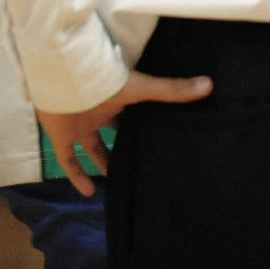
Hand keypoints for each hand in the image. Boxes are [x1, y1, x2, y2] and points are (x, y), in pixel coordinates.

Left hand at [38, 69, 215, 196]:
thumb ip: (171, 90)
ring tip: (119, 181)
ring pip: (92, 147)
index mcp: (115, 99)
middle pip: (111, 131)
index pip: (129, 115)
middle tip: (141, 162)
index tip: (157, 138)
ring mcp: (78, 124)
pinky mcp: (61, 135)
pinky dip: (76, 175)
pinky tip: (89, 193)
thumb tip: (208, 84)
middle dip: (123, 145)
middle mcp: (97, 112)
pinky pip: (68, 160)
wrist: (63, 75)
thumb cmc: (103, 80)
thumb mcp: (141, 87)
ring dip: (102, 163)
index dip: (140, 125)